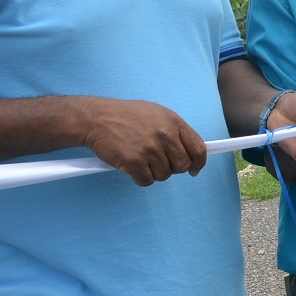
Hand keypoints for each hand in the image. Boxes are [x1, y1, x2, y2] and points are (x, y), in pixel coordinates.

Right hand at [79, 99, 207, 186]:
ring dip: (153, 172)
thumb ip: (175, 130)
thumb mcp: (157, 114)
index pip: (198, 148)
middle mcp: (164, 135)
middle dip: (173, 168)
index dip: (199, 162)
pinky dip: (140, 177)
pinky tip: (132, 165)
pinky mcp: (134, 162)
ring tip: (141, 158)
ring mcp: (150, 149)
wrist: (96, 118)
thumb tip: (190, 150)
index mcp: (173, 122)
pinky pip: (146, 181)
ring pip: (164, 175)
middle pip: (182, 166)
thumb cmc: (125, 116)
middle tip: (159, 162)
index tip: (195, 169)